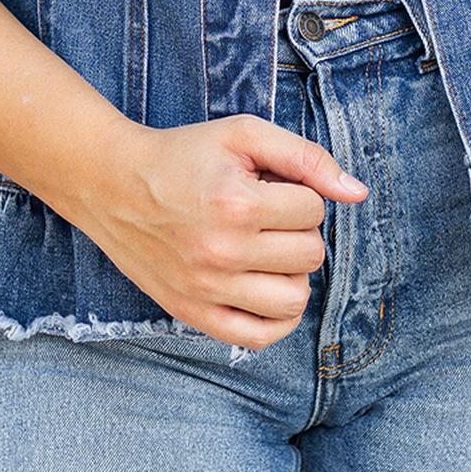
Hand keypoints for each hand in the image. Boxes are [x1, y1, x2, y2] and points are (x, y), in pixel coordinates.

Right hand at [78, 114, 367, 351]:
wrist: (112, 184)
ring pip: (294, 299)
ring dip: (291, 272)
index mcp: (237, 203)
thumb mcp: (242, 134)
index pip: (312, 209)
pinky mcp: (193, 314)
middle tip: (266, 214)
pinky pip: (260, 337)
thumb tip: (358, 193)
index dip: (298, 192)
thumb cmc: (182, 155)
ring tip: (266, 251)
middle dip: (297, 229)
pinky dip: (277, 318)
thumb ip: (306, 156)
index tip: (268, 186)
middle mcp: (222, 252)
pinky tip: (266, 287)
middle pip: (310, 254)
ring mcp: (206, 289)